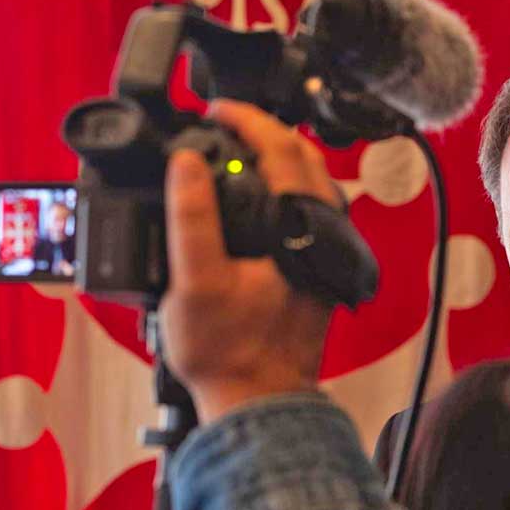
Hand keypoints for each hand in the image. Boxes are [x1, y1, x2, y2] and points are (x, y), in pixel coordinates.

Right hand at [159, 99, 340, 421]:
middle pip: (302, 157)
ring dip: (276, 158)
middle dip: (262, 130)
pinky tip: (255, 198)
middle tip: (221, 124)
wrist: (260, 399)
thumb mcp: (195, 281)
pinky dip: (282, 187)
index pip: (281, 147)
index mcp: (298, 227)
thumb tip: (185, 163)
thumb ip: (191, 217)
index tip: (214, 109)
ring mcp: (324, 249)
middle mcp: (322, 233)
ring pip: (309, 182)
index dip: (245, 118)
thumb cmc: (229, 352)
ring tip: (234, 152)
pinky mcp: (318, 265)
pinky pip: (306, 208)